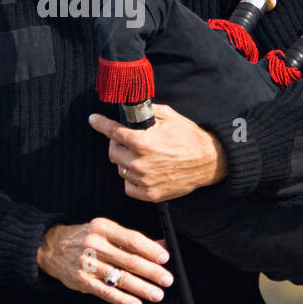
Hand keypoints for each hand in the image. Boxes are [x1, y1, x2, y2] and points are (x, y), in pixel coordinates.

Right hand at [37, 218, 173, 303]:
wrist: (52, 247)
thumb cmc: (86, 238)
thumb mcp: (107, 232)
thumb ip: (133, 240)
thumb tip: (162, 246)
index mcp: (103, 227)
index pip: (131, 239)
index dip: (150, 250)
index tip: (165, 258)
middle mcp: (94, 244)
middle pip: (128, 260)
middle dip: (151, 272)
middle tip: (167, 280)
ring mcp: (87, 263)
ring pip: (119, 278)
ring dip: (141, 288)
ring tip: (157, 294)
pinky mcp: (81, 280)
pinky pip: (106, 292)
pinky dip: (122, 299)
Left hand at [88, 103, 227, 202]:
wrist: (209, 161)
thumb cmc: (189, 137)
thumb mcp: (169, 116)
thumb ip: (147, 112)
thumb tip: (132, 109)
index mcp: (143, 141)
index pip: (113, 132)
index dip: (100, 124)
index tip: (93, 119)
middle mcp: (140, 162)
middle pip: (113, 153)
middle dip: (118, 144)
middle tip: (129, 141)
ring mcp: (144, 180)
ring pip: (120, 169)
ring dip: (126, 162)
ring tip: (142, 156)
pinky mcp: (150, 194)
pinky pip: (128, 186)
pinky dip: (132, 179)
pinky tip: (143, 171)